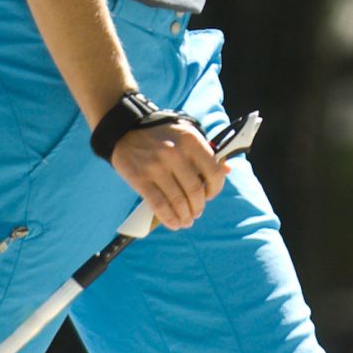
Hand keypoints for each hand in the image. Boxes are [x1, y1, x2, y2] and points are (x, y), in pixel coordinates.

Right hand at [109, 116, 230, 229]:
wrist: (125, 129)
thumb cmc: (161, 134)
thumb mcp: (186, 134)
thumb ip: (206, 152)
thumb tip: (227, 170)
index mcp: (191, 141)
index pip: (213, 172)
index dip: (215, 189)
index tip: (210, 195)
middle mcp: (175, 153)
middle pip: (195, 191)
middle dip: (199, 207)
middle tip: (197, 212)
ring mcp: (156, 166)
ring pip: (178, 201)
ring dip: (185, 216)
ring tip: (186, 221)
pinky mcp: (140, 178)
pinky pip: (158, 205)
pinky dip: (169, 219)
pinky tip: (174, 223)